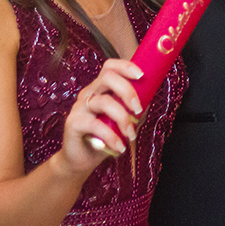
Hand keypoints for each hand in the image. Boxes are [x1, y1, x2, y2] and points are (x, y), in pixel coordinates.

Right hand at [59, 59, 144, 173]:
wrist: (82, 159)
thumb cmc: (104, 136)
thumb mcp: (123, 120)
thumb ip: (134, 108)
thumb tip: (151, 97)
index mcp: (101, 88)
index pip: (110, 67)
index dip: (126, 66)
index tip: (142, 75)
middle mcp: (89, 93)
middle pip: (107, 77)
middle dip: (127, 91)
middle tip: (138, 110)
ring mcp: (80, 107)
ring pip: (104, 101)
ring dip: (123, 118)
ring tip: (131, 135)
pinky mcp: (73, 123)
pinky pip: (95, 125)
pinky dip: (111, 136)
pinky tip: (119, 146)